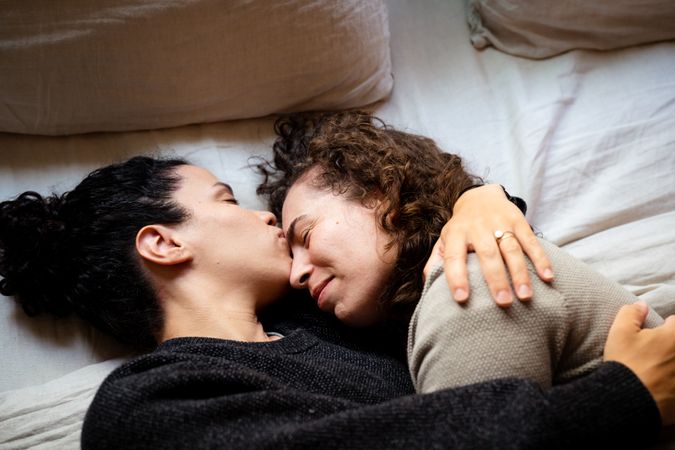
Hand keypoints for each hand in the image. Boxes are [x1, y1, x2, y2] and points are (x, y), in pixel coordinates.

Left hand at [423, 184, 553, 306]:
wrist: (480, 197)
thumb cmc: (461, 228)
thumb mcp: (444, 240)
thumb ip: (436, 260)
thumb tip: (427, 283)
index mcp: (456, 234)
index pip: (454, 257)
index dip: (456, 277)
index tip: (462, 299)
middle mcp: (477, 228)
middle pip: (487, 254)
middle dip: (495, 279)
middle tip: (502, 302)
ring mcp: (500, 223)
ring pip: (511, 249)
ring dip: (520, 273)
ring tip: (525, 296)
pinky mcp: (518, 220)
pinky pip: (531, 241)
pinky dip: (540, 259)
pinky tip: (547, 277)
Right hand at [604, 302, 674, 425]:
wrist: (628, 400)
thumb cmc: (626, 363)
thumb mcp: (620, 332)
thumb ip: (631, 313)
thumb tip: (641, 305)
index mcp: (673, 337)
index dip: (667, 325)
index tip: (661, 330)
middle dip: (670, 344)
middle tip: (658, 350)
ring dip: (671, 363)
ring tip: (658, 367)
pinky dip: (671, 382)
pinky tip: (662, 385)